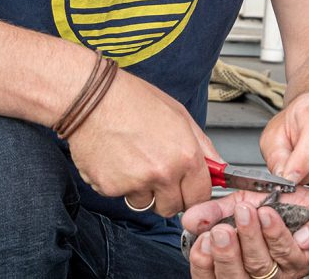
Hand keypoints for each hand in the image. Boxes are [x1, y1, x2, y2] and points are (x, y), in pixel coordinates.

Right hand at [67, 71, 221, 216]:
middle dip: (168, 196)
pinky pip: (119, 195)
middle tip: (157, 174)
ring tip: (133, 161)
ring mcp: (136, 183)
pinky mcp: (109, 188)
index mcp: (185, 155)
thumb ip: (202, 146)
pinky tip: (115, 159)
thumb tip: (217, 167)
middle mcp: (163, 173)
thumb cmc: (133, 100)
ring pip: (145, 204)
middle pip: (173, 208)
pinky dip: (117, 183)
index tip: (188, 189)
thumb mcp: (179, 115)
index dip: (194, 193)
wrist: (92, 99)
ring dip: (141, 191)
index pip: (201, 196)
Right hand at [186, 189, 308, 278]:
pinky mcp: (299, 263)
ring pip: (258, 265)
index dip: (203, 262)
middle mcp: (252, 275)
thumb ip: (213, 212)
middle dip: (226, 254)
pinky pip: (285, 252)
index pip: (209, 275)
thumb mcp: (237, 205)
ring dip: (250, 237)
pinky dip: (275, 232)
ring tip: (245, 213)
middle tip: (221, 231)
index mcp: (233, 265)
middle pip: (233, 277)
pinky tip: (268, 215)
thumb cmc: (273, 207)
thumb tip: (190, 219)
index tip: (203, 240)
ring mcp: (276, 273)